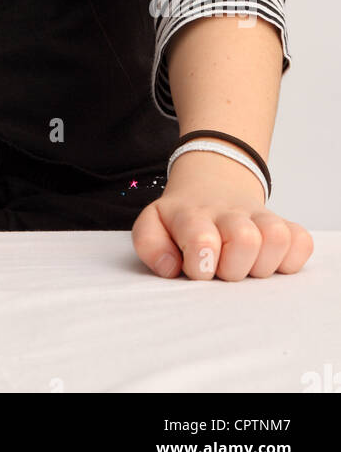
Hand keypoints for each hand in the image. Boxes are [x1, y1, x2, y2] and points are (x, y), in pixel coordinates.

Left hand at [131, 150, 313, 280]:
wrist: (211, 183)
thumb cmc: (182, 218)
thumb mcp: (154, 223)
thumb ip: (149, 244)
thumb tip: (171, 267)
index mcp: (193, 215)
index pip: (202, 240)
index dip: (201, 262)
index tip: (198, 267)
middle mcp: (229, 213)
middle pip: (245, 240)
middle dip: (232, 267)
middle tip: (221, 267)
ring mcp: (259, 217)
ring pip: (276, 237)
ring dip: (261, 263)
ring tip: (244, 264)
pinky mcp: (285, 225)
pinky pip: (302, 242)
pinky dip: (290, 257)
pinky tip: (268, 259)